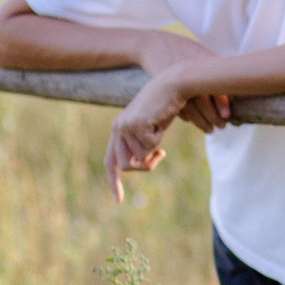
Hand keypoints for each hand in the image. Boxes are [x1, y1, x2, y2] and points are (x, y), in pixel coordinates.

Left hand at [105, 73, 191, 201]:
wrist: (173, 84)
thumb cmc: (167, 105)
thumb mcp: (153, 128)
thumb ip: (142, 144)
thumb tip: (140, 163)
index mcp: (118, 129)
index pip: (110, 161)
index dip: (114, 182)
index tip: (118, 201)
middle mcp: (117, 129)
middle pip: (125, 166)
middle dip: (144, 166)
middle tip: (161, 155)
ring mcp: (124, 127)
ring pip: (142, 157)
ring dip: (156, 148)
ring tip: (160, 127)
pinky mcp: (135, 125)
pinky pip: (151, 147)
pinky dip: (160, 138)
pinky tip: (161, 121)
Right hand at [135, 33, 228, 131]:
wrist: (153, 46)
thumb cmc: (185, 50)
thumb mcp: (202, 54)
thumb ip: (216, 69)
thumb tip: (236, 88)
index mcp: (196, 66)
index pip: (211, 86)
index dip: (221, 103)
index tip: (227, 115)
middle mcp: (183, 76)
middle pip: (200, 101)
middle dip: (212, 116)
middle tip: (222, 126)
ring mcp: (170, 84)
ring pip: (187, 108)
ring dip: (200, 121)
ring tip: (210, 130)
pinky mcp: (161, 92)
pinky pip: (175, 108)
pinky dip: (187, 117)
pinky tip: (194, 121)